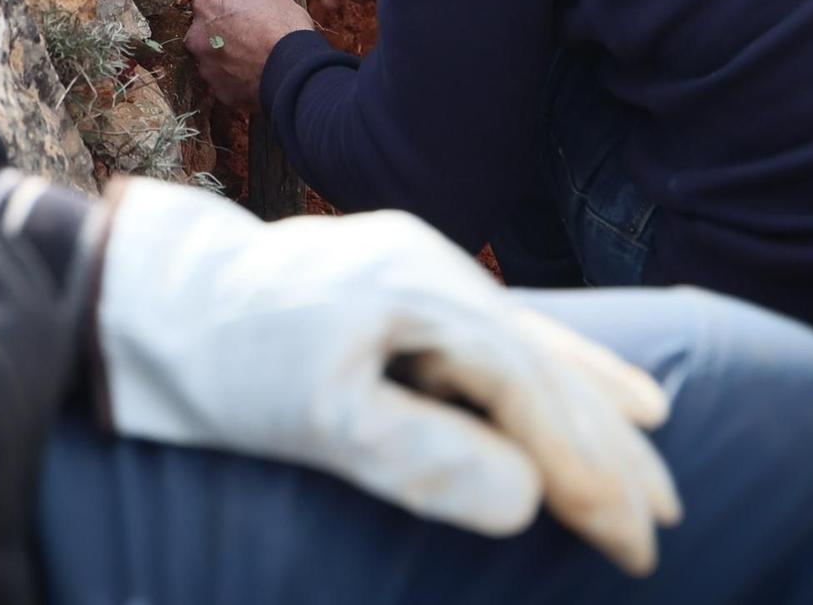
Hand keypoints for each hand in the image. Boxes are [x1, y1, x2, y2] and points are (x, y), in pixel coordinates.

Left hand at [95, 178, 682, 574]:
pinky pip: (495, 330)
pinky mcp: (403, 289)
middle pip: (546, 361)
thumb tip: (529, 500)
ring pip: (528, 341)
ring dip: (593, 403)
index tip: (631, 541)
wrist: (148, 299)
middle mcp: (436, 270)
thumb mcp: (312, 421)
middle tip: (663, 522)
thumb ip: (421, 457)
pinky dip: (549, 363)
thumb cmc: (222, 362)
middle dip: (609, 445)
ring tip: (659, 450)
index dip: (587, 468)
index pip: (531, 391)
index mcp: (421, 294)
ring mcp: (421, 272)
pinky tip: (585, 379)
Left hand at [184, 0, 314, 111]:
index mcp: (209, 6)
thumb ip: (252, 1)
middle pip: (203, 33)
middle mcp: (198, 37)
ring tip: (254, 61)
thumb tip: (254, 8)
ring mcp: (206, 67)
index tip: (238, 11)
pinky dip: (237, 81)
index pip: (205, 0)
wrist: (294, 69)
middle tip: (247, 37)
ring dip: (227, 60)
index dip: (225, 6)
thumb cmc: (285, 29)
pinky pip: (225, 83)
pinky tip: (257, 77)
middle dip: (220, 35)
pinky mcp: (219, 91)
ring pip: (213, 61)